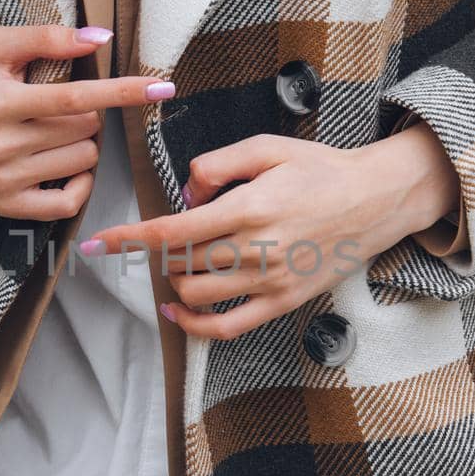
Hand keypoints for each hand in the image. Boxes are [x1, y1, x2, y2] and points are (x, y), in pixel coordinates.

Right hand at [0, 24, 174, 220]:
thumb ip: (46, 37)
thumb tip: (99, 38)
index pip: (72, 97)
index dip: (119, 91)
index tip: (159, 88)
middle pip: (85, 128)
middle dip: (88, 114)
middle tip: (63, 110)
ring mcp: (4, 179)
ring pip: (83, 160)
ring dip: (83, 144)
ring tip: (55, 135)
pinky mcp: (9, 206)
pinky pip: (69, 202)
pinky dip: (81, 184)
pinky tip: (69, 167)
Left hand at [81, 125, 460, 337]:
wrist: (377, 199)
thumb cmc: (321, 169)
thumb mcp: (267, 148)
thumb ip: (216, 165)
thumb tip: (185, 195)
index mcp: (248, 208)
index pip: (172, 232)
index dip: (128, 239)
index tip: (98, 243)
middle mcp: (256, 249)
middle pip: (179, 262)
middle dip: (158, 251)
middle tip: (169, 233)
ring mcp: (269, 281)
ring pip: (195, 294)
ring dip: (174, 280)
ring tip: (181, 260)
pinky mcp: (282, 302)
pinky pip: (227, 328)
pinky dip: (193, 325)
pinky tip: (178, 310)